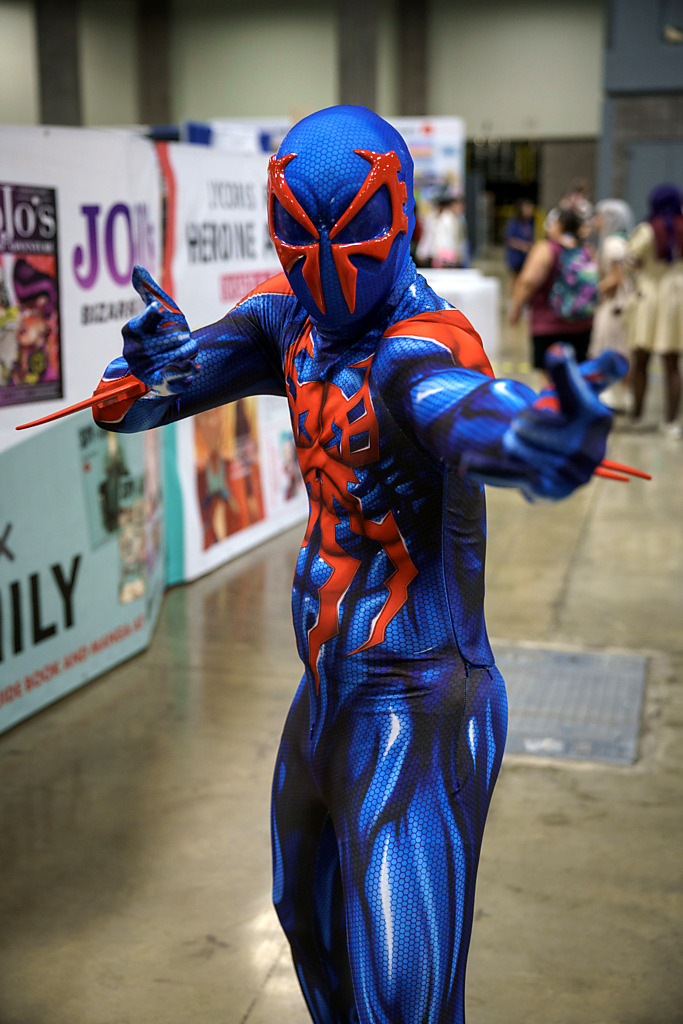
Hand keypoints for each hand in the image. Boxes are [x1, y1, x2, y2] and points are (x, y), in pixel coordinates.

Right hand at [121, 266, 196, 395]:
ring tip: (190, 349)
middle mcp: (134, 352)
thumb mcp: (161, 310)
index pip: (143, 321)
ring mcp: (145, 370)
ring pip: (177, 358)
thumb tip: (137, 269)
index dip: (151, 316)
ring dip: (187, 353)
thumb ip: (149, 291)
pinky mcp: (159, 385)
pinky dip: (187, 373)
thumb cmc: (164, 331)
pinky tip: (195, 367)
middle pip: (167, 341)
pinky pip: (175, 379)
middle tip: (185, 337)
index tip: (159, 309)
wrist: (171, 362)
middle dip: (180, 338)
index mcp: (132, 331)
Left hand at [461, 345, 624, 500]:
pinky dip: (487, 469)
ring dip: (512, 442)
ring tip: (529, 446)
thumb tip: (619, 358)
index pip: (575, 389)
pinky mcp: (544, 490)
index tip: (556, 351)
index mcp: (598, 418)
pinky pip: (507, 473)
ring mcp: (568, 473)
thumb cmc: (568, 420)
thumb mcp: (584, 393)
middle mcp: (589, 449)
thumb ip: (601, 370)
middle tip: (535, 429)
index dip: (564, 371)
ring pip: (513, 443)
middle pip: (526, 421)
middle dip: (521, 422)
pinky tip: (466, 463)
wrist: (557, 468)